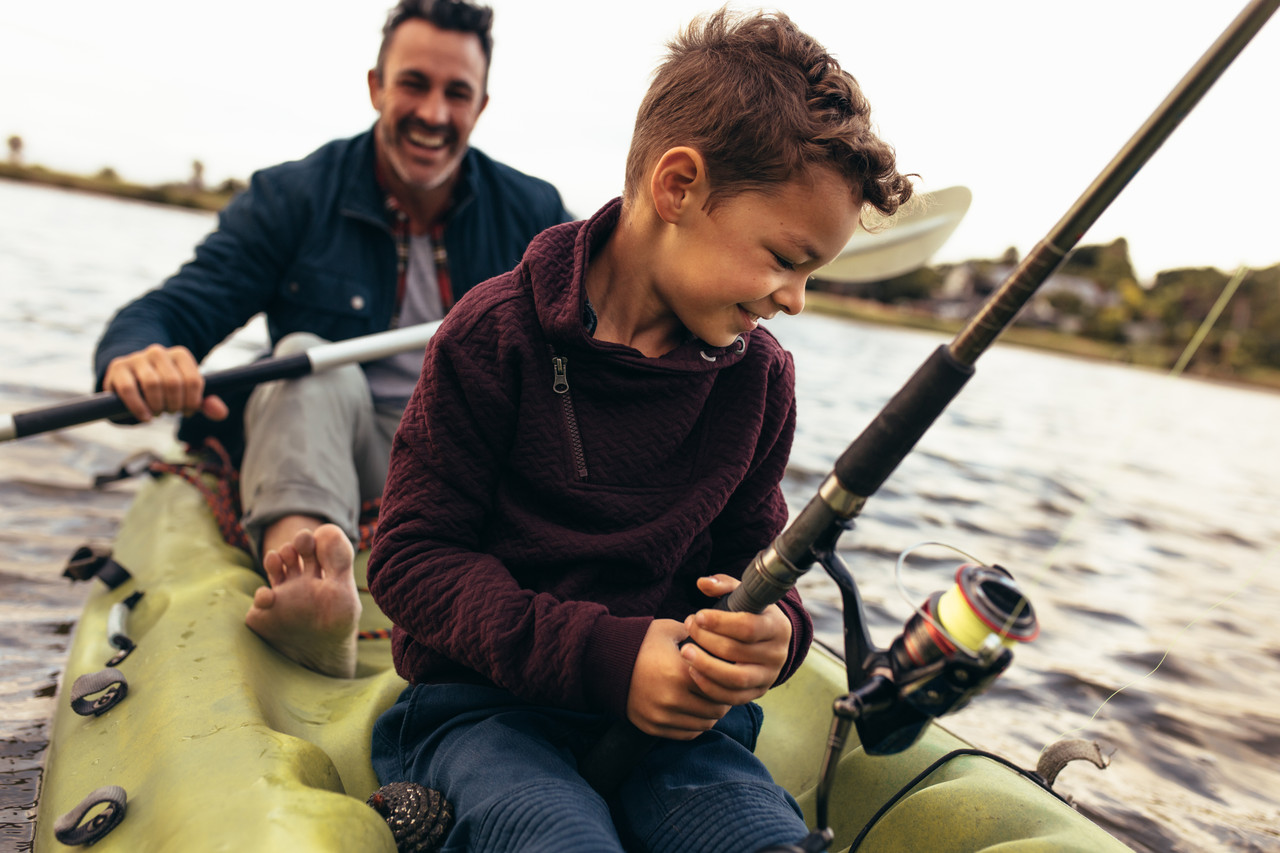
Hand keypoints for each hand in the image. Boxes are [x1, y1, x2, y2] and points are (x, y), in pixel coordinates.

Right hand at [103, 344, 228, 422]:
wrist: (131, 378)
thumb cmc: (165, 388)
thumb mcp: (187, 394)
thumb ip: (205, 403)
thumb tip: (222, 413)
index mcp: (180, 355)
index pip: (194, 380)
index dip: (193, 402)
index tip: (187, 411)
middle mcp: (159, 352)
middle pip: (173, 383)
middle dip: (174, 404)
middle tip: (170, 412)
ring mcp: (137, 358)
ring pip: (152, 384)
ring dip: (157, 406)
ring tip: (157, 413)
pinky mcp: (119, 368)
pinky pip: (130, 389)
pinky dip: (139, 407)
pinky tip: (145, 417)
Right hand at [627, 618, 730, 739]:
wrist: (604, 661)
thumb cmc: (639, 642)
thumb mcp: (669, 630)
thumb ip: (697, 635)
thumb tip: (719, 637)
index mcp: (681, 673)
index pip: (721, 686)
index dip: (728, 681)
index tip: (728, 674)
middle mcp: (673, 699)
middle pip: (716, 709)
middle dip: (723, 699)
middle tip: (722, 689)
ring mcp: (662, 716)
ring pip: (704, 724)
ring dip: (710, 713)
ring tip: (708, 699)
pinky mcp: (653, 727)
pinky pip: (687, 734)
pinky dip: (695, 724)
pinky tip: (694, 710)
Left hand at [679, 574, 791, 706]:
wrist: (769, 641)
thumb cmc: (751, 614)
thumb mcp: (743, 596)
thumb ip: (723, 585)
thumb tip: (702, 583)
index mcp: (777, 627)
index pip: (748, 627)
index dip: (720, 622)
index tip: (698, 616)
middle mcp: (777, 654)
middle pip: (737, 652)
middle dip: (706, 639)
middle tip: (687, 627)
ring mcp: (768, 676)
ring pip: (735, 678)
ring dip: (705, 666)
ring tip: (684, 652)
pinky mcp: (757, 693)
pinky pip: (732, 697)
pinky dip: (710, 687)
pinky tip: (693, 671)